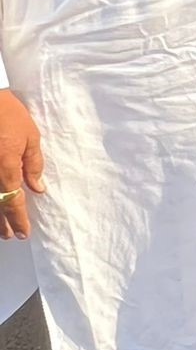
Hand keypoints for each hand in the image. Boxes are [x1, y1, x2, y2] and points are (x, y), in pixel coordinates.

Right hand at [0, 89, 45, 240]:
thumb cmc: (8, 113)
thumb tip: (38, 188)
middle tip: (9, 236)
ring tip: (0, 229)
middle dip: (2, 223)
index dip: (18, 219)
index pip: (13, 202)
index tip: (23, 233)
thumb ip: (33, 164)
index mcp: (5, 168)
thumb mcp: (30, 136)